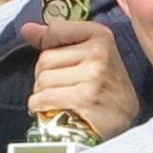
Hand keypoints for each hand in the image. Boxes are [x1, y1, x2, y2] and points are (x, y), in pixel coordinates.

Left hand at [29, 20, 142, 142]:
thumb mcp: (91, 56)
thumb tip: (27, 29)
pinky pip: (45, 98)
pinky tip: (50, 111)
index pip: (55, 30)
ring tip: (57, 101)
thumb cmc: (105, 89)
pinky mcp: (84, 98)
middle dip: (44, 77)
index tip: (56, 63)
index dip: (48, 47)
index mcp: (101, 36)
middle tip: (58, 88)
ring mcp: (93, 75)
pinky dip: (40, 107)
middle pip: (45, 58)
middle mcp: (99, 52)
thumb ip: (60, 39)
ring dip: (42, 94)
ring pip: (43, 80)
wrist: (125, 122)